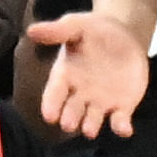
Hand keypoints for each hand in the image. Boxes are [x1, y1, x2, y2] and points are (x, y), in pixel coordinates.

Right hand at [29, 9, 151, 136]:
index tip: (49, 116)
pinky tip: (125, 129)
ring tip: (89, 130)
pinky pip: (120, 120)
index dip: (51, 105)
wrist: (124, 34)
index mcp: (64, 77)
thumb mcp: (75, 26)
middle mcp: (79, 95)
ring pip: (93, 119)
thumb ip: (56, 31)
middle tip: (68, 125)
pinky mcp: (121, 106)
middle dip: (70, 118)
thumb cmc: (92, 30)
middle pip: (71, 111)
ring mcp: (100, 103)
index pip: (54, 94)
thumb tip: (31, 30)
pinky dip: (121, 127)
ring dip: (91, 126)